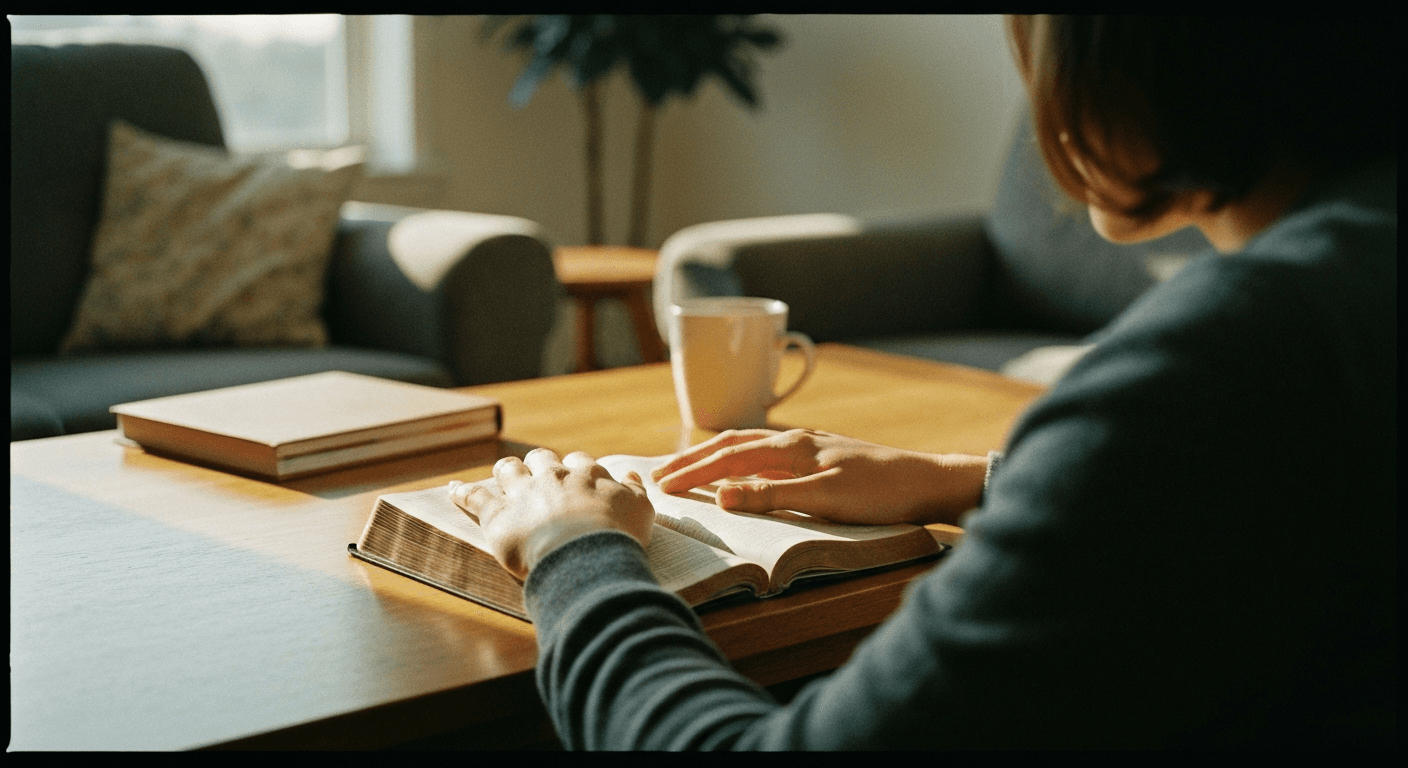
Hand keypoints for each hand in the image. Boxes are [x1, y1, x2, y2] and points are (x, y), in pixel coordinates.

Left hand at [450, 448, 653, 580]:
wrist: (586, 555)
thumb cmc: (618, 536)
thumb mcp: (641, 511)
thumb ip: (635, 491)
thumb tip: (632, 476)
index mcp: (587, 475)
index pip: (580, 462)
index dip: (576, 468)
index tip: (575, 477)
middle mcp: (553, 477)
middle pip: (541, 459)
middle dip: (539, 464)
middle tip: (539, 475)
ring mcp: (523, 493)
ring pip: (508, 470)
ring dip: (506, 471)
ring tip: (503, 474)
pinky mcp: (498, 515)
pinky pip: (475, 496)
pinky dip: (462, 492)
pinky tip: (452, 489)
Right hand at [651, 429, 988, 525]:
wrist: (928, 482)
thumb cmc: (881, 492)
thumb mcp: (825, 499)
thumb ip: (771, 495)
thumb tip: (721, 494)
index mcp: (792, 447)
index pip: (729, 456)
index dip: (692, 471)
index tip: (660, 485)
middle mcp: (796, 440)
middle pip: (732, 444)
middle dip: (693, 459)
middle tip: (658, 476)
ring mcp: (809, 445)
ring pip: (749, 444)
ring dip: (714, 455)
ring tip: (687, 466)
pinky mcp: (821, 456)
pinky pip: (767, 452)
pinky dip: (741, 458)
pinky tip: (740, 466)